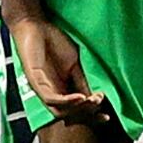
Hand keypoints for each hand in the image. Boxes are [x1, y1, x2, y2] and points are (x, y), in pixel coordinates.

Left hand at [9, 12, 116, 133]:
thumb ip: (81, 81)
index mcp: (60, 90)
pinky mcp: (35, 81)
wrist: (35, 25)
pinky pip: (51, 98)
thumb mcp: (73, 64)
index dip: (91, 116)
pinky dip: (66, 101)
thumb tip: (93, 96)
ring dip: (78, 109)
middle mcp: (50, 93)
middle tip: (100, 104)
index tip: (107, 117)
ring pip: (60, 111)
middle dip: (86, 114)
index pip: (76, 110)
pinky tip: (80, 97)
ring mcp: (42, 89)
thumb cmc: (52, 42)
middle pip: (69, 115)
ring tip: (92, 101)